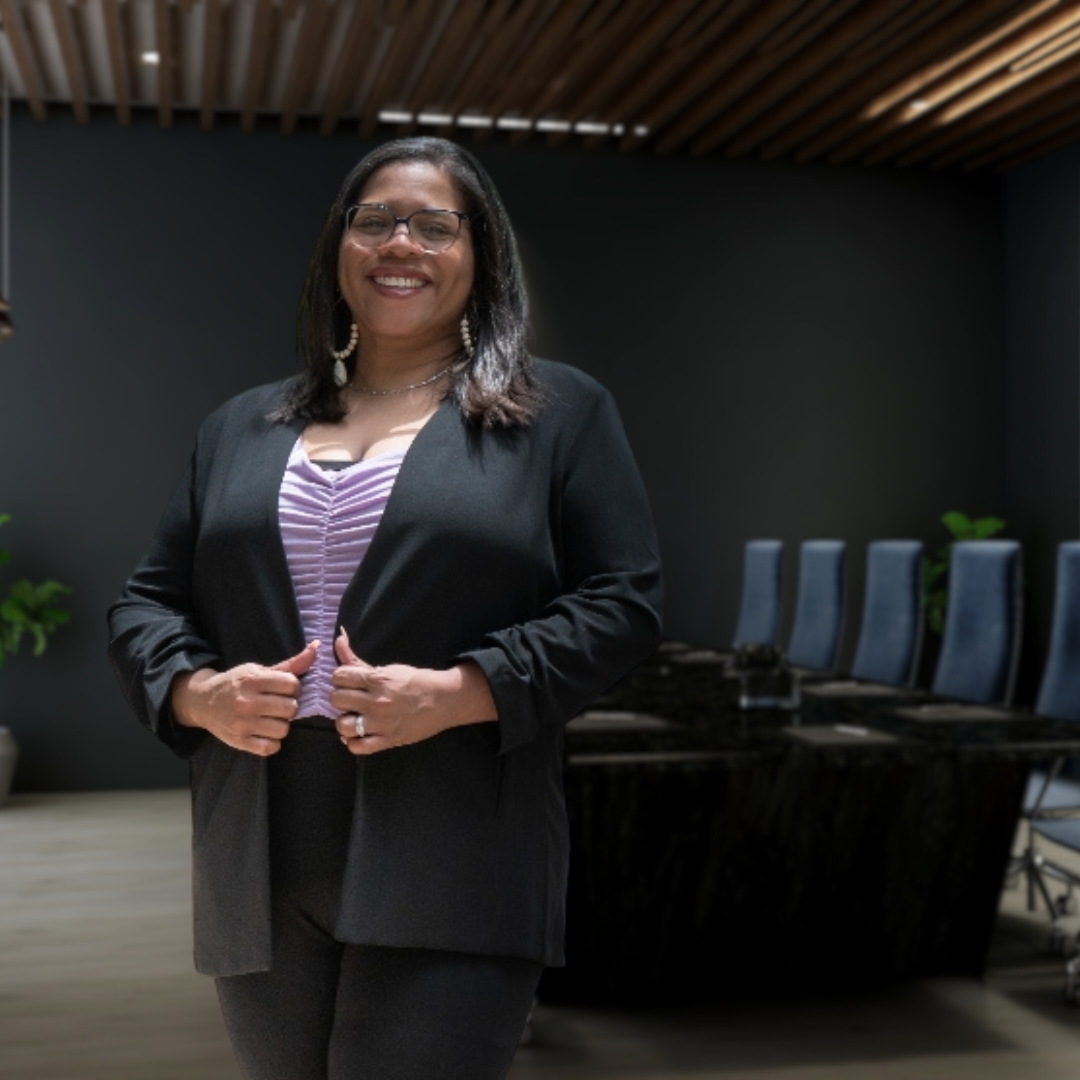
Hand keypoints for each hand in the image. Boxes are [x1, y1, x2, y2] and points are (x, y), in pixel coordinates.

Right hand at [171, 641, 318, 755]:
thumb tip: (317, 647)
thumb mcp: (259, 670)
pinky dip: (272, 742)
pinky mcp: (239, 741)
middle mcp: (246, 702)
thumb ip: (290, 664)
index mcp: (251, 680)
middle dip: (288, 706)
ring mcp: (242, 724)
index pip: (291, 685)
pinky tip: (265, 732)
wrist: (202, 701)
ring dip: (281, 725)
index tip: (284, 689)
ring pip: (284, 729)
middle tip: (278, 705)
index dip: (293, 687)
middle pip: (291, 708)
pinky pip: (271, 747)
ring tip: (271, 718)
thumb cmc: (236, 683)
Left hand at [332, 628, 496, 755]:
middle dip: (342, 697)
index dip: (342, 678)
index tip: (350, 681)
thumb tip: (338, 639)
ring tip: (355, 717)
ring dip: (345, 721)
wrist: (444, 701)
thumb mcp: (388, 669)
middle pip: (336, 699)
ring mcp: (381, 724)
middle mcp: (377, 702)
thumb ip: (358, 659)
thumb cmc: (415, 681)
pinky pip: (357, 747)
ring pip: (342, 725)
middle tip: (353, 698)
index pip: (339, 676)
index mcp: (378, 679)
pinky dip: (354, 741)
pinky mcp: (387, 741)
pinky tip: (360, 734)